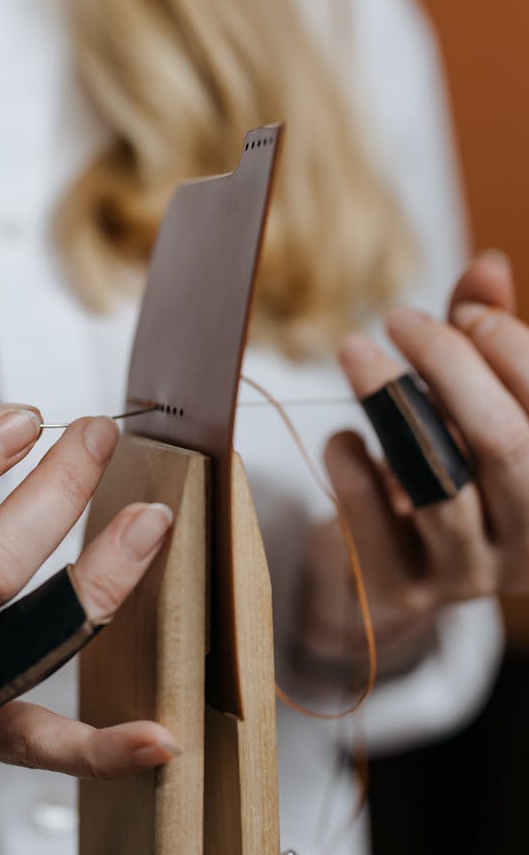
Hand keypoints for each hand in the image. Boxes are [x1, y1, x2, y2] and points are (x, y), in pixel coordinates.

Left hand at [298, 251, 521, 683]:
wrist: (399, 557)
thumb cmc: (451, 455)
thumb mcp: (477, 395)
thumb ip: (485, 334)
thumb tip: (486, 264)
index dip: (509, 348)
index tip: (461, 311)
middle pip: (505, 447)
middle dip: (452, 368)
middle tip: (400, 318)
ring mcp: (473, 576)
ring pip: (438, 486)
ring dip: (390, 403)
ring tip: (353, 350)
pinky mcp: (406, 590)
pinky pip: (374, 522)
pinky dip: (353, 467)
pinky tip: (345, 437)